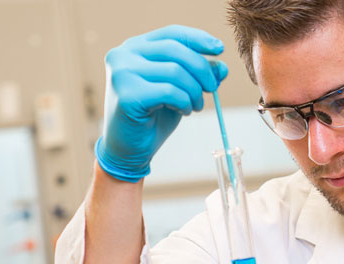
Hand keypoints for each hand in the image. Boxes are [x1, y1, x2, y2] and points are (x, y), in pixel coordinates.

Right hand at [96, 25, 229, 181]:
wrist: (128, 150)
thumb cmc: (152, 117)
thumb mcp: (179, 90)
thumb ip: (197, 75)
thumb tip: (221, 66)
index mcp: (134, 47)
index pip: (171, 33)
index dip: (198, 39)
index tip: (219, 49)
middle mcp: (123, 55)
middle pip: (176, 50)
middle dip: (202, 69)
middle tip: (212, 88)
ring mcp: (122, 74)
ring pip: (176, 71)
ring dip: (194, 91)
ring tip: (194, 105)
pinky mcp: (128, 95)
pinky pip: (170, 92)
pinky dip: (184, 102)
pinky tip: (183, 111)